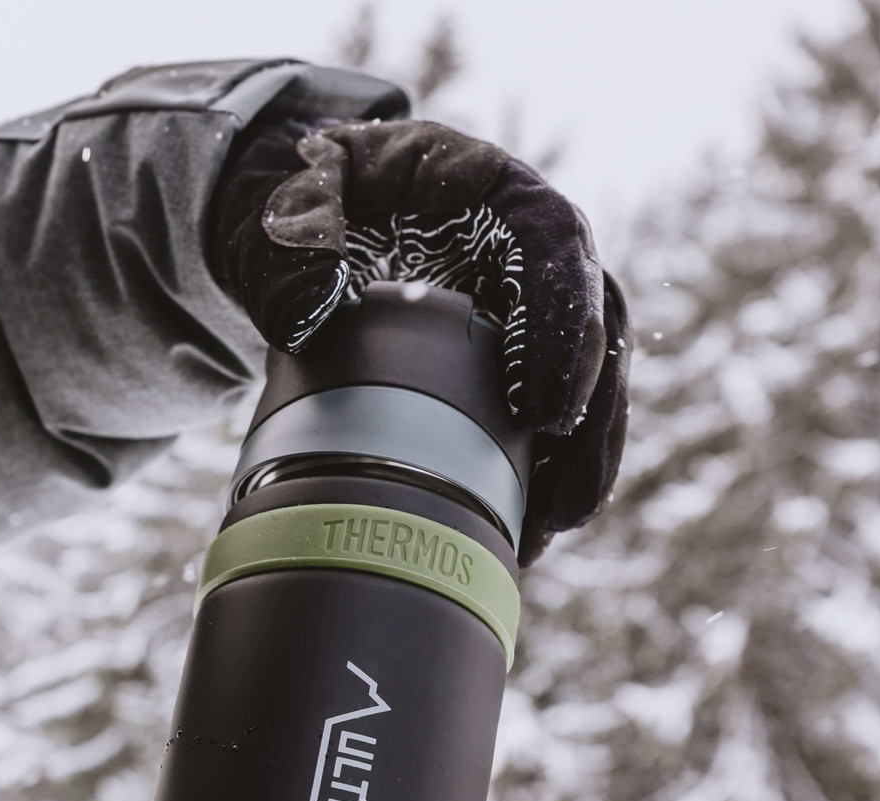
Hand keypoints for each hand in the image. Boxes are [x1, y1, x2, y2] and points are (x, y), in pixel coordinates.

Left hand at [210, 115, 629, 564]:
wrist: (290, 219)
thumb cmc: (299, 193)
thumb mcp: (285, 200)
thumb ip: (296, 241)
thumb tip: (306, 318)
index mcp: (493, 189)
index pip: (558, 247)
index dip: (566, 330)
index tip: (545, 414)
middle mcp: (529, 246)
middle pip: (594, 324)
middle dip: (590, 420)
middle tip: (563, 503)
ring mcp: (525, 300)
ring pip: (585, 375)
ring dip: (576, 457)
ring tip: (547, 532)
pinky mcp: (508, 349)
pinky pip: (544, 406)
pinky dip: (538, 466)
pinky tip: (520, 530)